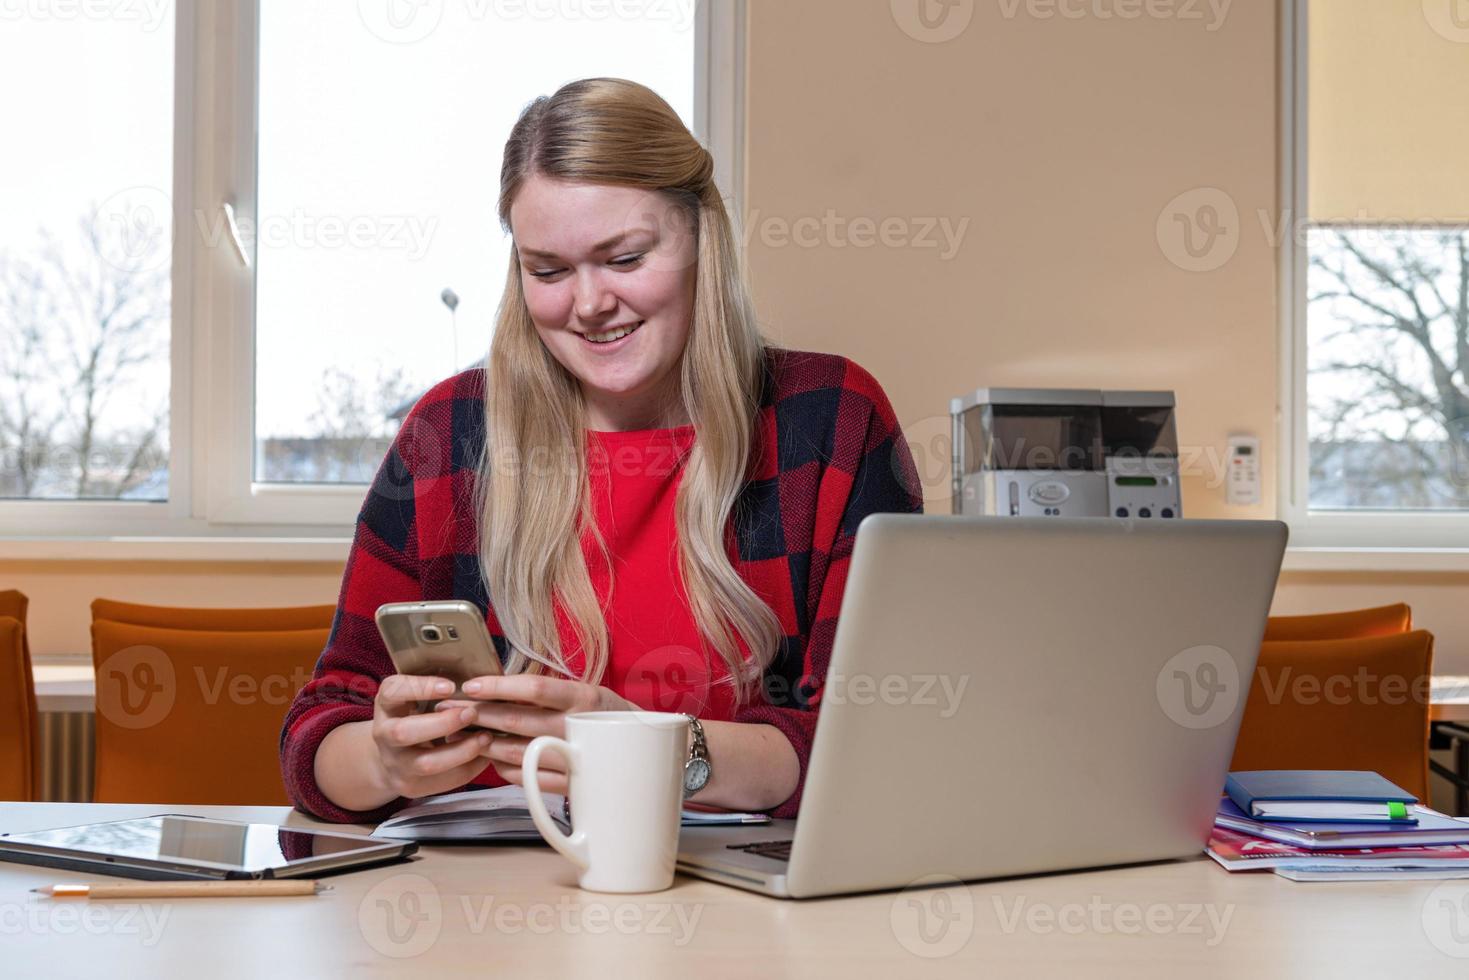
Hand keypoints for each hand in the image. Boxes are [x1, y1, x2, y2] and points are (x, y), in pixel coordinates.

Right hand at [370, 674, 495, 798]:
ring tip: (485, 738)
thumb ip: (439, 689)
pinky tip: (484, 756)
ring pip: (426, 763)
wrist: (396, 754)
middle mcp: (383, 734)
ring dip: (461, 750)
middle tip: (472, 713)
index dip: (421, 688)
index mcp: (386, 704)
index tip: (450, 686)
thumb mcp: (418, 697)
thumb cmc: (418, 715)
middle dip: (443, 723)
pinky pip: (441, 782)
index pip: (393, 691)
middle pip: (404, 732)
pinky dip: (467, 768)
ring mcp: (395, 763)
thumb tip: (480, 682)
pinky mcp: (410, 785)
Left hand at [444, 674, 634, 794]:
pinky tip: (491, 760)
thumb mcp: (587, 694)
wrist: (646, 750)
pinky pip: (530, 778)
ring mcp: (577, 758)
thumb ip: (551, 694)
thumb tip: (502, 687)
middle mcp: (581, 727)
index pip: (535, 688)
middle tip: (454, 711)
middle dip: (481, 715)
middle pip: (520, 721)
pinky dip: (506, 770)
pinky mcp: (574, 784)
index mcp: (585, 699)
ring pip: (520, 752)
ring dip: (488, 744)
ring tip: (465, 735)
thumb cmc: (608, 717)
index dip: (499, 686)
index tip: (471, 685)